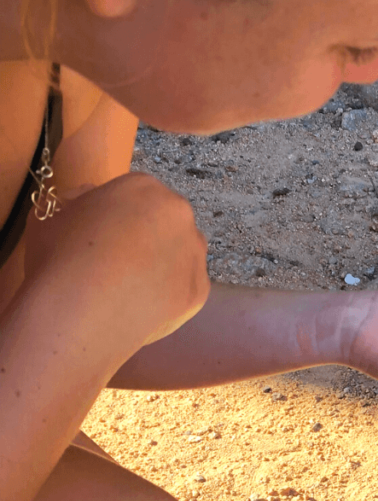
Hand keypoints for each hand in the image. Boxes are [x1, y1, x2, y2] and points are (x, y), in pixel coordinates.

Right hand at [23, 173, 209, 348]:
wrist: (80, 314)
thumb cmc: (59, 257)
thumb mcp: (54, 215)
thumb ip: (80, 201)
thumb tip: (91, 200)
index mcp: (143, 187)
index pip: (137, 195)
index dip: (119, 217)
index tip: (104, 236)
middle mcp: (179, 214)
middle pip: (165, 222)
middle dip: (147, 238)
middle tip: (118, 263)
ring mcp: (195, 253)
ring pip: (181, 254)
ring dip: (163, 264)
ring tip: (130, 288)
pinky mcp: (201, 290)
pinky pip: (185, 288)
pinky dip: (168, 295)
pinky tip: (142, 306)